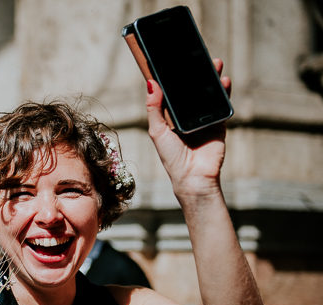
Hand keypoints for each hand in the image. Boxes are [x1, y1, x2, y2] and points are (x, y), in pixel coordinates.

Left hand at [146, 58, 231, 197]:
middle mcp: (188, 116)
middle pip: (193, 90)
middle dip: (197, 73)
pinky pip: (223, 105)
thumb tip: (150, 83)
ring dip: (212, 78)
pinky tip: (224, 81)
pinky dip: (225, 92)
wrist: (193, 177)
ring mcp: (205, 119)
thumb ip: (154, 107)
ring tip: (214, 63)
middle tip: (198, 56)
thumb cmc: (171, 157)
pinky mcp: (219, 124)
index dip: (176, 77)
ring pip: (209, 94)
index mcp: (171, 117)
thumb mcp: (157, 130)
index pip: (174, 93)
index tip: (176, 59)